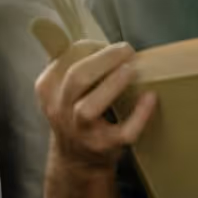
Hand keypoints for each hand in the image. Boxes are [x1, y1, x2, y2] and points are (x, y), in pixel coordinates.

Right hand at [35, 40, 157, 174]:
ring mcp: (80, 130)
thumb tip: (100, 38)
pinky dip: (139, 115)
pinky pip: (122, 132)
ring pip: (88, 108)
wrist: (76, 159)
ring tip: (132, 69)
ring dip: (112, 85)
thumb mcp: (63, 87)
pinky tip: (150, 98)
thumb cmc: (75, 113)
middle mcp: (59, 110)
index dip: (89, 46)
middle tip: (126, 50)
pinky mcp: (103, 146)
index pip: (64, 58)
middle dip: (104, 60)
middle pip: (76, 78)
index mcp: (48, 88)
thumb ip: (71, 62)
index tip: (108, 44)